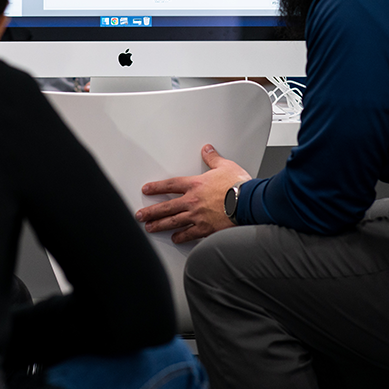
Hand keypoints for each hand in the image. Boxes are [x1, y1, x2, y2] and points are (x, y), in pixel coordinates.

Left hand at [135, 144, 251, 244]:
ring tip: (150, 228)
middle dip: (151, 212)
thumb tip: (207, 149)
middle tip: (140, 215)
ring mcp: (198, 216)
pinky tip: (175, 239)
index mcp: (196, 185)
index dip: (156, 187)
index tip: (146, 190)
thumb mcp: (225, 166)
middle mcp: (193, 201)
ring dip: (160, 225)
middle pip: (166, 207)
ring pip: (173, 222)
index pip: (170, 185)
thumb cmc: (239, 185)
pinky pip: (189, 234)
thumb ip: (213, 158)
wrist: (249, 202)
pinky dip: (181, 237)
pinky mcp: (206, 229)